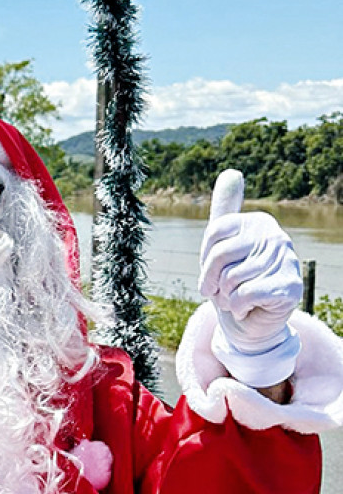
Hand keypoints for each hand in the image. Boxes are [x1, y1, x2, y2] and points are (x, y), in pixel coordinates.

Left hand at [198, 168, 301, 386]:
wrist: (251, 322)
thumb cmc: (233, 281)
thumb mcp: (222, 244)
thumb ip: (225, 209)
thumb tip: (232, 171)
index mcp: (257, 222)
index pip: (213, 234)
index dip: (205, 259)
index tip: (212, 270)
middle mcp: (275, 236)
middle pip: (219, 256)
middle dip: (211, 282)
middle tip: (219, 291)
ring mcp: (286, 262)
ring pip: (231, 279)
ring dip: (224, 297)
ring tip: (236, 299)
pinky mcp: (289, 288)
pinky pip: (244, 295)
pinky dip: (236, 308)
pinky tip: (246, 308)